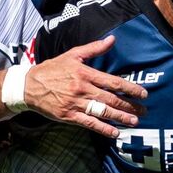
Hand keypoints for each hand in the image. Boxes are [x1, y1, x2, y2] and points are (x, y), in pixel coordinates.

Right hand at [25, 36, 147, 137]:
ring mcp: (75, 103)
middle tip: (143, 111)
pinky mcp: (69, 116)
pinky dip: (103, 129)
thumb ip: (94, 48)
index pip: (113, 82)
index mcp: (85, 73)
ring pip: (102, 112)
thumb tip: (112, 39)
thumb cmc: (52, 69)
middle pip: (111, 99)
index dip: (130, 88)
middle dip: (129, 106)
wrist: (29, 86)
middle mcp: (82, 89)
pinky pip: (89, 123)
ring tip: (134, 122)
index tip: (143, 94)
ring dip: (120, 118)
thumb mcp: (72, 55)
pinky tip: (115, 133)